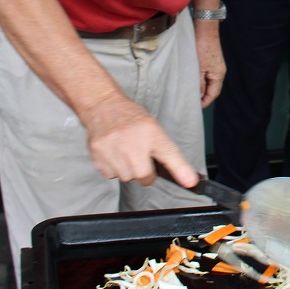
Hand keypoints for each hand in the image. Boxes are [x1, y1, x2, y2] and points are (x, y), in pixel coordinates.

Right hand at [82, 92, 198, 187]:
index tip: (191, 182)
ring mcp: (114, 150)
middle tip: (139, 155)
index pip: (169, 155)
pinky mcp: (98, 155)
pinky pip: (110, 175)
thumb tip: (188, 178)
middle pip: (143, 177)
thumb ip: (169, 154)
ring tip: (125, 151)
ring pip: (126, 177)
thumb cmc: (131, 119)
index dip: (181, 170)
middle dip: (143, 171)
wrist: (104, 107)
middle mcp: (133, 142)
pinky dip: (113, 168)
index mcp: (152, 133)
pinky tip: (114, 152)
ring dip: (127, 170)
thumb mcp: (154, 130)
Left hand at [194, 23, 225, 107]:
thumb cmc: (202, 48)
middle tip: (189, 102)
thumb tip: (198, 96)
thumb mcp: (198, 68)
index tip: (194, 108)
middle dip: (202, 96)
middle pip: (211, 89)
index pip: (213, 94)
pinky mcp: (210, 61)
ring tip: (188, 92)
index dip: (204, 102)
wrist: (205, 29)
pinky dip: (199, 80)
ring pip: (208, 82)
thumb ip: (199, 84)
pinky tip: (191, 80)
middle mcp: (219, 72)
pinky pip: (206, 75)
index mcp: (219, 75)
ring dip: (200, 88)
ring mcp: (215, 66)